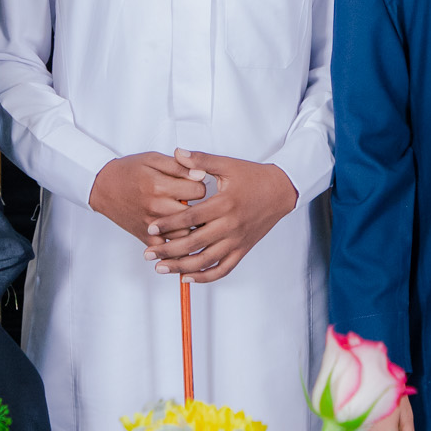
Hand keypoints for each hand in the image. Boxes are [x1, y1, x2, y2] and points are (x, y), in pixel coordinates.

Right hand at [90, 152, 204, 242]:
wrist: (102, 187)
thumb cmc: (128, 171)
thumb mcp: (153, 159)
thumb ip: (179, 166)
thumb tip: (201, 175)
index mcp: (159, 186)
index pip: (199, 191)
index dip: (200, 186)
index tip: (194, 185)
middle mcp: (156, 207)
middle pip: (195, 215)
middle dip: (199, 208)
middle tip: (194, 203)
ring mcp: (151, 225)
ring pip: (185, 235)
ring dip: (190, 227)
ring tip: (187, 218)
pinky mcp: (145, 237)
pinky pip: (168, 249)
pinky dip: (177, 246)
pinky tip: (180, 239)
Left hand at [145, 151, 297, 284]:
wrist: (281, 190)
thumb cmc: (254, 177)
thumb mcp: (227, 165)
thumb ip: (201, 161)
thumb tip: (178, 152)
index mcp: (224, 204)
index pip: (191, 218)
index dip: (169, 224)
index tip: (151, 229)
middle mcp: (230, 225)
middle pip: (195, 244)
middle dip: (168, 251)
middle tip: (148, 254)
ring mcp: (237, 240)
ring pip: (206, 260)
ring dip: (182, 267)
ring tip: (162, 268)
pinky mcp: (243, 249)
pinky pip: (223, 269)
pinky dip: (205, 277)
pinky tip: (188, 278)